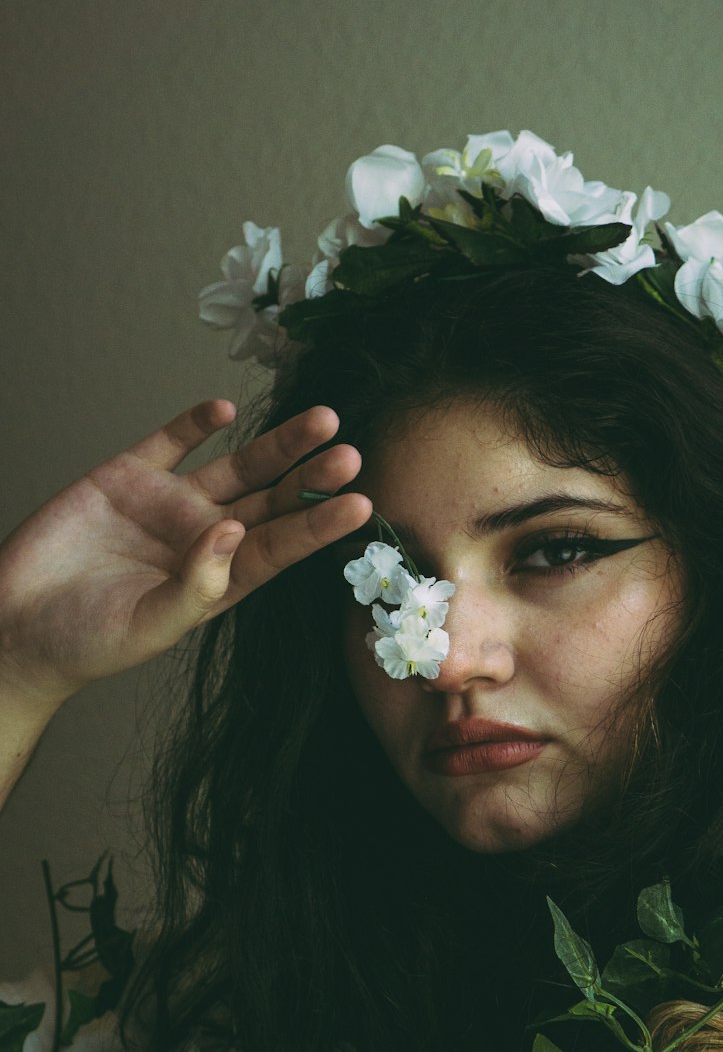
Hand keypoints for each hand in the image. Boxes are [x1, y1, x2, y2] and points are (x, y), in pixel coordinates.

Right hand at [0, 399, 371, 707]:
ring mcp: (168, 503)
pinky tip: (225, 409)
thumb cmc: (86, 642)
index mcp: (220, 579)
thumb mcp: (149, 626)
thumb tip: (233, 533)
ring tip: (322, 419)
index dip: (320, 525)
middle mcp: (204, 536)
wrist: (16, 625)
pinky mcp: (127, 476)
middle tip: (353, 453)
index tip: (360, 503)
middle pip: (272, 499)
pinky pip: (170, 441)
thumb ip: (196, 585)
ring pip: (237, 465)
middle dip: (311, 476)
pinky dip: (196, 423)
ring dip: (277, 443)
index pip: (282, 547)